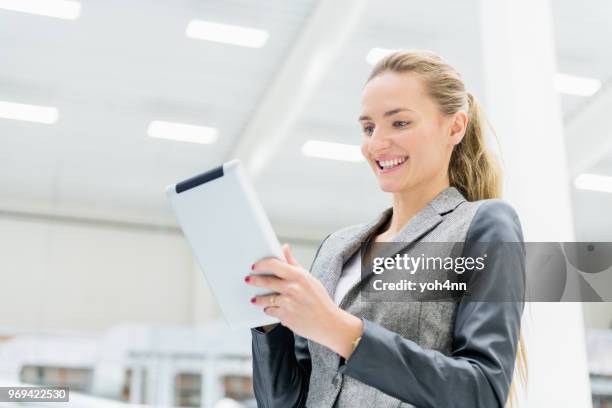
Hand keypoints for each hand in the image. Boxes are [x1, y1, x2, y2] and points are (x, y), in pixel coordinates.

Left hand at [246, 243, 362, 357]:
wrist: (328, 323)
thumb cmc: (319, 299)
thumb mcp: (309, 278)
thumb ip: (293, 263)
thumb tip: (284, 247)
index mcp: (298, 276)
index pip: (274, 264)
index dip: (261, 264)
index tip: (254, 266)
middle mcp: (292, 288)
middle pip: (266, 281)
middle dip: (254, 280)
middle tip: (248, 279)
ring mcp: (288, 303)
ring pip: (265, 298)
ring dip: (258, 299)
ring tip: (254, 298)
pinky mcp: (285, 316)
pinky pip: (270, 311)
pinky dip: (268, 310)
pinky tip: (268, 309)